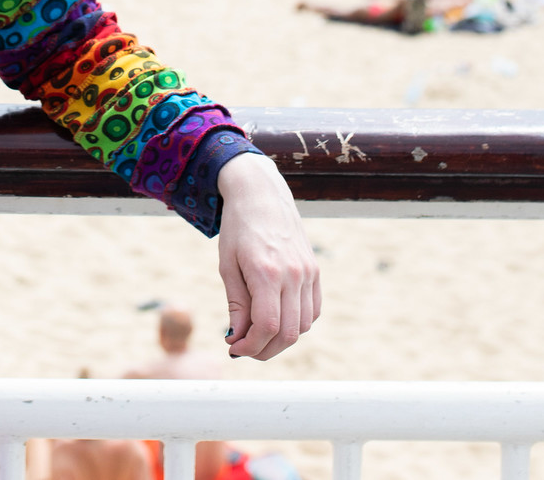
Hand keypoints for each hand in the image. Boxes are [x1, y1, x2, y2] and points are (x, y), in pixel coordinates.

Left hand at [215, 154, 319, 359]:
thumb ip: (236, 304)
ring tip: (258, 334)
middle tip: (244, 349)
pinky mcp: (315, 270)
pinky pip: (314, 310)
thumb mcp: (228, 265)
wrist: (261, 194)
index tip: (233, 348)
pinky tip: (278, 318)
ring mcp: (309, 272)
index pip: (267, 326)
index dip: (250, 346)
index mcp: (266, 272)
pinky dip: (298, 323)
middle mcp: (294, 274)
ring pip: (304, 325)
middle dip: (264, 350)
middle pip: (288, 333)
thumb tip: (237, 338)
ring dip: (281, 339)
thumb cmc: (238, 228)